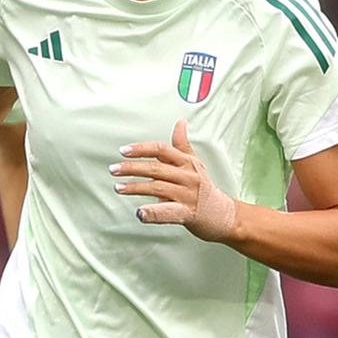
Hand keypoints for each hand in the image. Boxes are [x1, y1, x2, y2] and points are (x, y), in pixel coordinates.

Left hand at [113, 115, 239, 241]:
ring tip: (118, 187)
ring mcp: (187, 195)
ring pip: (158, 188)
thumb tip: (180, 122)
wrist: (224, 215)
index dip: (142, 149)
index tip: (123, 150)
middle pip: (156, 168)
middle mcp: (188, 177)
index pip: (162, 150)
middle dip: (132, 167)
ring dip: (135, 187)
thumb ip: (183, 145)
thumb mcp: (196, 164)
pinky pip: (167, 212)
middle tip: (113, 169)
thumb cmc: (205, 189)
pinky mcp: (187, 213)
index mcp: (187, 163)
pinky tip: (139, 213)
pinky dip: (152, 213)